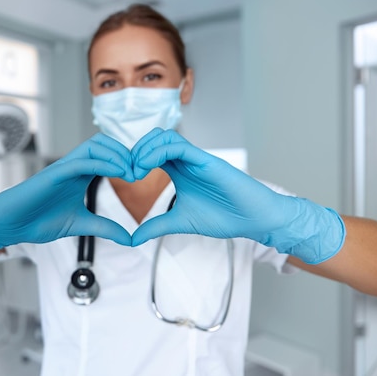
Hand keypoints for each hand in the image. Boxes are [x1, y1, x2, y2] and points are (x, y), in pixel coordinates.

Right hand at [0, 133, 134, 257]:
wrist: (9, 225)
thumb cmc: (37, 220)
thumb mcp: (80, 225)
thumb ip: (105, 228)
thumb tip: (130, 238)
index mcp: (80, 175)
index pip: (108, 155)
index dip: (127, 160)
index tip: (144, 176)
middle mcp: (73, 166)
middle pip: (104, 143)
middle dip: (126, 153)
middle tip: (140, 172)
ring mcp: (63, 168)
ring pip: (95, 145)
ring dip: (117, 154)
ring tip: (132, 172)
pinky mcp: (53, 174)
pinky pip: (81, 161)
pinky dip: (102, 163)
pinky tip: (118, 173)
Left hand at [130, 128, 344, 263]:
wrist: (253, 220)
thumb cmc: (224, 216)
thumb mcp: (179, 222)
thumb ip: (155, 227)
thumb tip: (132, 238)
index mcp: (179, 170)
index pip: (150, 152)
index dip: (133, 160)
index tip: (123, 178)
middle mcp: (186, 160)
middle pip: (154, 139)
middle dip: (134, 151)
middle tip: (126, 172)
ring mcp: (196, 158)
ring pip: (165, 137)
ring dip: (144, 149)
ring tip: (135, 170)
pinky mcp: (207, 161)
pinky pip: (179, 146)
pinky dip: (158, 152)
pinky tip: (147, 167)